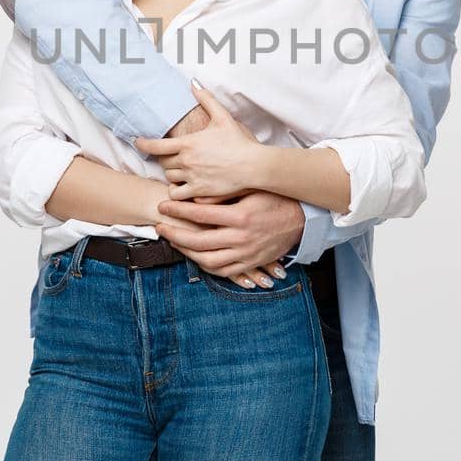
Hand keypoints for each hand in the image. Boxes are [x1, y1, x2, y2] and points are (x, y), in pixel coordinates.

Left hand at [136, 82, 265, 200]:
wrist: (253, 166)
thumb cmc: (239, 141)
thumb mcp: (223, 117)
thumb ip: (206, 99)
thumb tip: (193, 83)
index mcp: (189, 143)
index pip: (156, 146)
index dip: (143, 144)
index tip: (138, 142)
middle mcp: (187, 161)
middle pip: (163, 162)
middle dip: (165, 159)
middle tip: (170, 156)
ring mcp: (192, 178)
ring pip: (169, 178)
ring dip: (171, 174)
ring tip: (178, 171)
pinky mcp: (200, 192)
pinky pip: (177, 195)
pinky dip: (176, 192)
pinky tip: (181, 188)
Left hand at [153, 190, 305, 278]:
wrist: (301, 219)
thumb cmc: (274, 198)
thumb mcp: (251, 189)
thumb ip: (225, 192)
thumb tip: (196, 194)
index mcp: (241, 216)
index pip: (200, 213)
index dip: (178, 209)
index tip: (163, 204)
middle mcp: (242, 238)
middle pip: (199, 240)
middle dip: (175, 234)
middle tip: (159, 226)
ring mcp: (246, 254)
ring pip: (208, 260)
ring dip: (186, 252)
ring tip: (173, 241)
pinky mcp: (251, 263)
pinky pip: (223, 272)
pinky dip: (205, 266)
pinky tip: (194, 256)